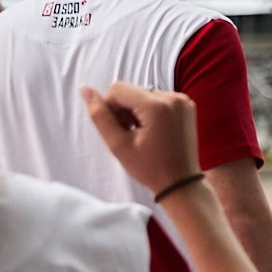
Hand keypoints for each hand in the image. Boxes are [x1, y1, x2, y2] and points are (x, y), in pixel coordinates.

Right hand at [82, 82, 201, 196]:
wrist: (180, 182)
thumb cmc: (149, 168)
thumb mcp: (118, 144)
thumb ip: (100, 115)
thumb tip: (85, 89)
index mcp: (157, 105)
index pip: (118, 89)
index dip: (111, 109)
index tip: (120, 130)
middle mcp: (174, 97)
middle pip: (132, 91)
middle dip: (125, 111)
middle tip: (131, 135)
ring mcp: (183, 100)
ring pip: (144, 95)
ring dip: (137, 111)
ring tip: (142, 135)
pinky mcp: (186, 105)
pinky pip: (158, 99)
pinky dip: (150, 112)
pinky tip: (153, 132)